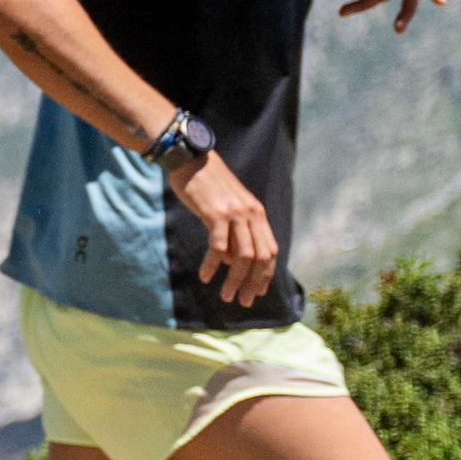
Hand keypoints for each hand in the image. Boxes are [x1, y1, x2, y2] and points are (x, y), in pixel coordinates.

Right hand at [177, 149, 281, 306]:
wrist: (190, 158)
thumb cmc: (205, 185)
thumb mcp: (224, 209)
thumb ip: (231, 234)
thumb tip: (229, 262)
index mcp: (256, 213)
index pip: (270, 250)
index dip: (265, 275)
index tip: (256, 292)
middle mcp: (251, 214)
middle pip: (261, 257)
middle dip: (253, 283)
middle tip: (243, 301)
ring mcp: (235, 213)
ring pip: (243, 255)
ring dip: (235, 279)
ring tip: (225, 295)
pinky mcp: (216, 213)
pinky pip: (218, 245)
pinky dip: (213, 264)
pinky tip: (206, 276)